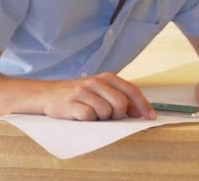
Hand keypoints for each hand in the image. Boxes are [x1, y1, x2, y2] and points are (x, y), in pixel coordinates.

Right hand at [40, 72, 155, 120]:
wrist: (47, 94)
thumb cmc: (79, 96)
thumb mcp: (100, 91)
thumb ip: (119, 98)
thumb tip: (141, 112)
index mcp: (107, 78)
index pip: (132, 90)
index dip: (143, 105)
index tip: (150, 117)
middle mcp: (96, 82)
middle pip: (121, 104)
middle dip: (118, 115)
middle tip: (108, 117)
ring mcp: (83, 92)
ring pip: (105, 112)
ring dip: (101, 119)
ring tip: (91, 114)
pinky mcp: (70, 103)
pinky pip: (89, 117)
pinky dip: (88, 121)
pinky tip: (81, 116)